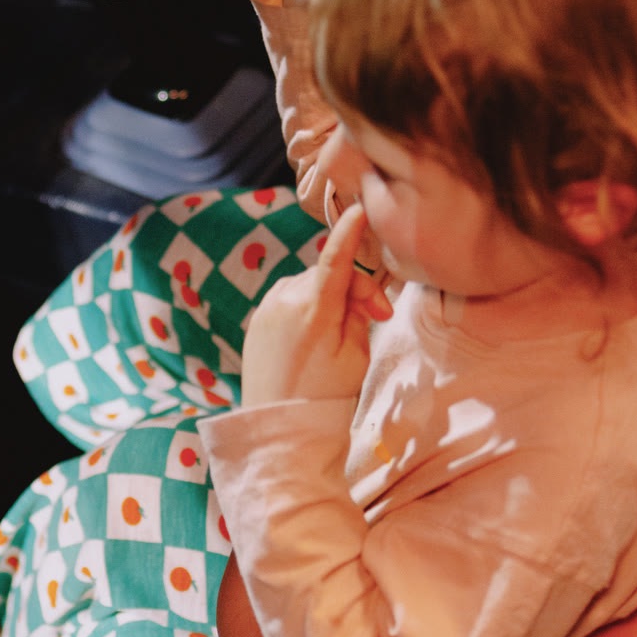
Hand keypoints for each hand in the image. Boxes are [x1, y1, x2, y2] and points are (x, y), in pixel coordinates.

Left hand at [241, 204, 389, 410]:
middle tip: (378, 317)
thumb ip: (357, 312)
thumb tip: (352, 291)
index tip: (358, 210)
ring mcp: (267, 308)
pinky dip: (307, 308)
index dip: (349, 232)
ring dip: (329, 299)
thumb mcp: (356, 354)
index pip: (336, 258)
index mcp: (314, 308)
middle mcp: (285, 299)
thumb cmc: (325, 394)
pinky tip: (315, 338)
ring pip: (310, 286)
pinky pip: (290, 300)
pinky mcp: (259, 319)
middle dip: (354, 290)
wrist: (279, 427)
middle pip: (329, 274)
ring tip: (342, 334)